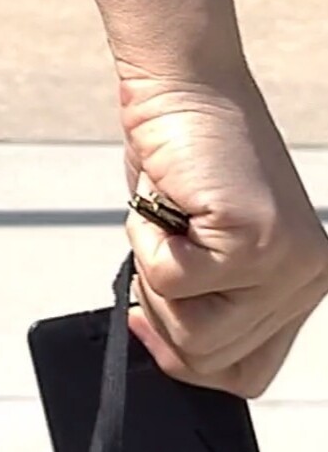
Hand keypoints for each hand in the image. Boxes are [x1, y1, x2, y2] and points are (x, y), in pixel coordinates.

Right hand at [118, 67, 327, 397]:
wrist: (186, 80)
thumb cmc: (184, 149)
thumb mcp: (201, 238)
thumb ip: (205, 293)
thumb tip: (161, 345)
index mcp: (299, 282)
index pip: (248, 371)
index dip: (187, 360)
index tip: (147, 322)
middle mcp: (304, 279)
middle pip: (211, 360)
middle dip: (160, 309)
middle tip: (157, 245)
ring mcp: (284, 262)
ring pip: (192, 332)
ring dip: (153, 272)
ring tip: (167, 215)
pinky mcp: (252, 238)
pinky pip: (170, 281)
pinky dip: (145, 239)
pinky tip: (167, 197)